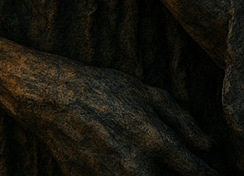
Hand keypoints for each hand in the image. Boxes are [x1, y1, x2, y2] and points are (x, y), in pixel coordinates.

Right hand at [19, 57, 214, 175]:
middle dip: (171, 174)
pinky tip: (114, 159)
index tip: (203, 171)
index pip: (197, 172)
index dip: (207, 174)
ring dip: (145, 173)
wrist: (49, 97)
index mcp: (154, 139)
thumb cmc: (98, 89)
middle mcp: (137, 166)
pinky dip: (120, 174)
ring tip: (132, 157)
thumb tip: (205, 146)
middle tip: (162, 163)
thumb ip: (181, 119)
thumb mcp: (141, 90)